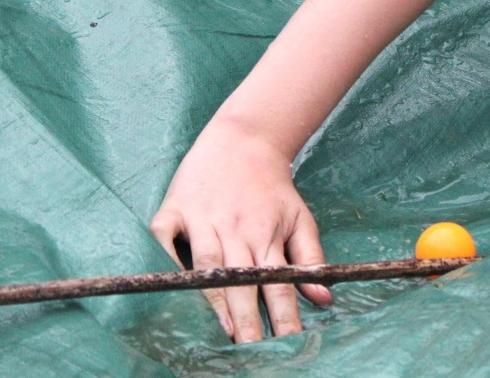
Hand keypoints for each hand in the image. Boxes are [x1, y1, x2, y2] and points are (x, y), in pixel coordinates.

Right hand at [150, 119, 331, 342]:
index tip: (288, 344)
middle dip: (248, 319)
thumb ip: (310, 258)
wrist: (245, 137)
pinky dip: (166, 259)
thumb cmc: (272, 185)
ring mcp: (203, 217)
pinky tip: (170, 286)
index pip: (277, 284)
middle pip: (241, 281)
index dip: (283, 317)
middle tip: (252, 351)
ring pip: (208, 266)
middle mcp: (235, 229)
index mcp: (267, 234)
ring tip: (223, 330)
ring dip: (215, 299)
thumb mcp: (300, 217)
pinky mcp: (174, 208)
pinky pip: (165, 238)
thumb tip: (324, 298)